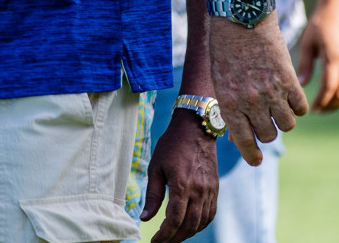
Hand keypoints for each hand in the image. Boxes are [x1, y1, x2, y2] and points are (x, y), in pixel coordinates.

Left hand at [140, 110, 218, 242]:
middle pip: (189, 225)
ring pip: (201, 222)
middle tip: (162, 242)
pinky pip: (210, 214)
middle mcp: (199, 191)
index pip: (174, 219)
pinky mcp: (215, 189)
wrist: (196, 130)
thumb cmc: (171, 146)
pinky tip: (190, 226)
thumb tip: (145, 218)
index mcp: (182, 186)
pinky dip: (200, 224)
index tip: (155, 241)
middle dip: (175, 238)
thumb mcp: (155, 167)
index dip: (164, 234)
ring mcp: (210, 191)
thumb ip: (152, 194)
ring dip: (187, 233)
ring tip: (174, 237)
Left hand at [208, 17, 306, 163]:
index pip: (244, 140)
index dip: (251, 154)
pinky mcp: (289, 81)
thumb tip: (240, 132)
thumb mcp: (219, 78)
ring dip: (283, 119)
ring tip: (276, 106)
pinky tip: (288, 96)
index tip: (257, 160)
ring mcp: (271, 92)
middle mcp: (250, 101)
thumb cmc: (225, 47)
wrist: (240, 18)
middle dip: (267, 132)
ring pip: (287, 124)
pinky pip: (300, 107)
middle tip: (264, 121)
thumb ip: (230, 105)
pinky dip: (297, 105)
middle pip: (269, 135)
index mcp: (228, 101)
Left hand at [296, 1, 338, 110]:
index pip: (329, 86)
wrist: (336, 12)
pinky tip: (334, 95)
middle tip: (317, 110)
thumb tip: (301, 85)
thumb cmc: (319, 26)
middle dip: (330, 105)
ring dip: (338, 102)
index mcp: (334, 58)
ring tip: (324, 105)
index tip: (312, 110)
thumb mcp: (308, 43)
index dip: (322, 101)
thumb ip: (305, 65)